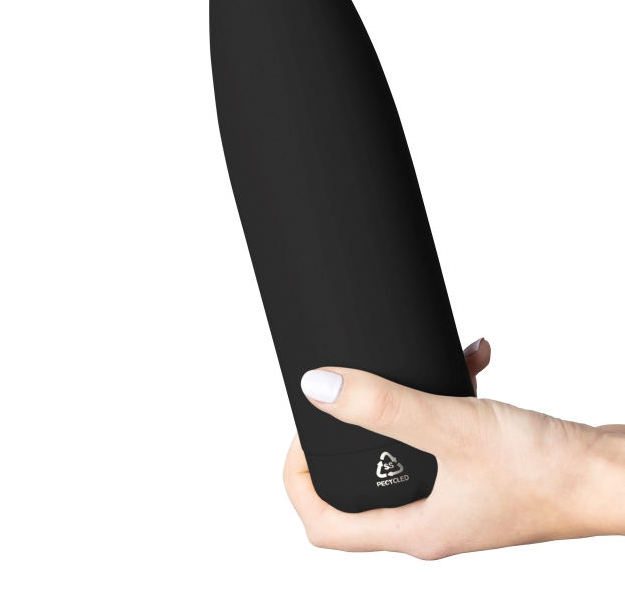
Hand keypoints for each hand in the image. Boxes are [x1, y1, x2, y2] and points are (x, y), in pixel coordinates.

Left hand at [284, 340, 624, 557]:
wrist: (612, 471)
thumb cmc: (546, 471)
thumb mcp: (448, 427)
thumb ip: (382, 406)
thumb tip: (318, 388)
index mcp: (415, 530)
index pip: (325, 528)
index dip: (298, 482)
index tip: (301, 436)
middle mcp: (432, 520)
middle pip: (357, 487)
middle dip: (346, 433)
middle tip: (345, 393)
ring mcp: (457, 495)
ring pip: (404, 448)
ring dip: (402, 400)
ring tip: (407, 365)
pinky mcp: (481, 470)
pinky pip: (445, 430)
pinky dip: (446, 393)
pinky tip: (466, 360)